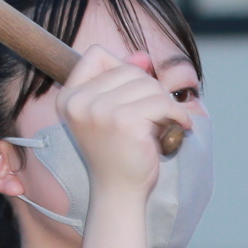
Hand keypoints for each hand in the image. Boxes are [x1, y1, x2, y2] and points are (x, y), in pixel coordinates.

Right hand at [54, 48, 194, 204]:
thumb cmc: (117, 154)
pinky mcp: (124, 121)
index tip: (134, 93)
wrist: (118, 192)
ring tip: (162, 124)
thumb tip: (142, 55)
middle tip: (153, 116)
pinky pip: (162, 102)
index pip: (96, 55)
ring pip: (148, 84)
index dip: (121, 66)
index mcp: (68, 97)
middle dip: (149, 90)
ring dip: (164, 103)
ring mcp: (99, 110)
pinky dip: (177, 114)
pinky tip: (179, 126)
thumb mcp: (112, 112)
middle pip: (129, 69)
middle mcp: (78, 102)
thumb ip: (123, 80)